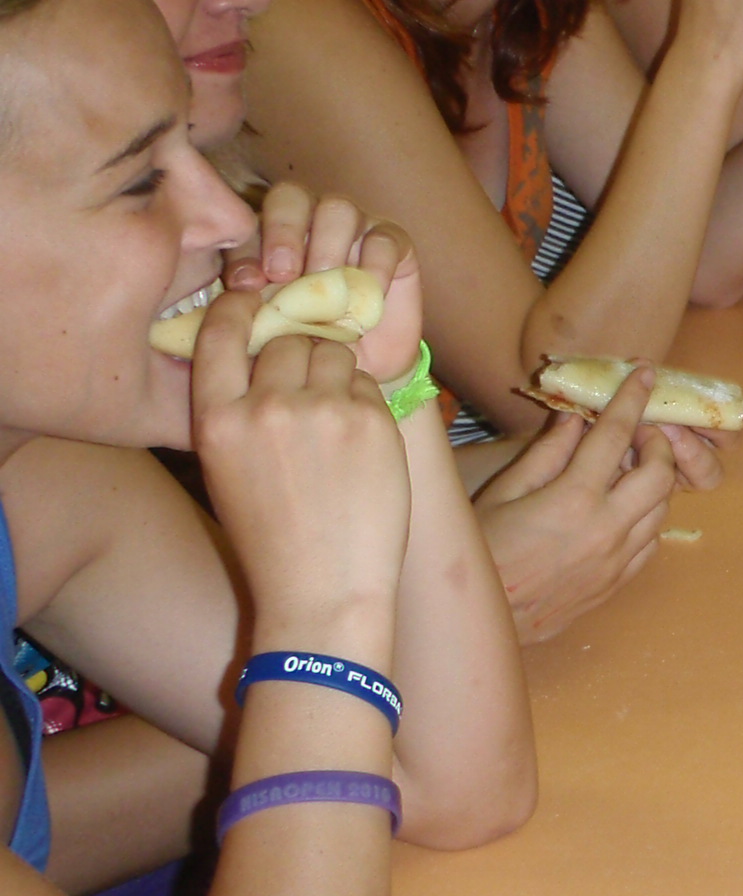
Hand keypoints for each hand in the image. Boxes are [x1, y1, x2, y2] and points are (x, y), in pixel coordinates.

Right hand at [190, 291, 409, 645]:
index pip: (221, 332)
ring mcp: (324, 411)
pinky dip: (367, 400)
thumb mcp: (227, 470)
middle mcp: (267, 407)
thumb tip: (257, 355)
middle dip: (301, 354)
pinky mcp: (373, 420)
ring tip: (336, 418)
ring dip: (338, 371)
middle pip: (289, 340)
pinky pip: (370, 383)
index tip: (255, 304)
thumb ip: (236, 410)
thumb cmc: (273, 538)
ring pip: (334, 352)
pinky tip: (360, 442)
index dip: (240, 309)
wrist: (323, 592)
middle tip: (311, 387)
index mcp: (218, 421)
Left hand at [220, 181, 421, 386]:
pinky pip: (384, 238)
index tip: (245, 286)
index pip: (251, 221)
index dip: (246, 248)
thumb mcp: (272, 328)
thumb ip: (252, 305)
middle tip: (283, 274)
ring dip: (327, 245)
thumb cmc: (307, 342)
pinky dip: (375, 265)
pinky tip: (367, 296)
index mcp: (269, 236)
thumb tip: (238, 292)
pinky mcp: (393, 243)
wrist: (360, 365)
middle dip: (283, 231)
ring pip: (338, 209)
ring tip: (326, 284)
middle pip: (292, 196)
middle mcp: (309, 222)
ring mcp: (354, 228)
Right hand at [473, 368, 679, 642]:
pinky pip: (651, 542)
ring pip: (662, 508)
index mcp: (574, 498)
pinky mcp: (617, 583)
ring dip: (655, 480)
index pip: (616, 434)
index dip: (633, 398)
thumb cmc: (481, 550)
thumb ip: (546, 452)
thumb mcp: (505, 492)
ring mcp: (617, 560)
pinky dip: (648, 517)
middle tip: (638, 432)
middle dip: (657, 444)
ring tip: (632, 468)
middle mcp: (606, 528)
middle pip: (660, 473)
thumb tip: (572, 417)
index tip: (646, 374)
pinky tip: (626, 508)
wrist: (480, 620)